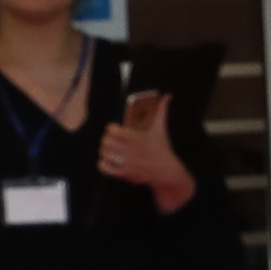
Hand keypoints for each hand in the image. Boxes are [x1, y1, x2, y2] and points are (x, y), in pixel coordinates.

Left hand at [95, 89, 194, 214]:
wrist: (166, 171)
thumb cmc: (162, 148)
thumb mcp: (161, 129)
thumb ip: (161, 111)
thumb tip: (167, 96)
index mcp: (137, 138)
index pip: (113, 130)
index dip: (111, 129)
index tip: (113, 130)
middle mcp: (131, 150)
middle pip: (106, 142)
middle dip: (106, 140)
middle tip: (109, 140)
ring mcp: (128, 163)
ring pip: (105, 154)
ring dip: (104, 152)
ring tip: (108, 150)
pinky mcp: (126, 174)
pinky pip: (106, 168)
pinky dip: (102, 164)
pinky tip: (106, 161)